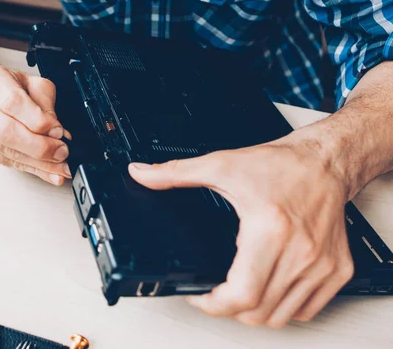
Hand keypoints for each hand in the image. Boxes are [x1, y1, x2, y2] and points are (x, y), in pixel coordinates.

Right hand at [0, 64, 70, 184]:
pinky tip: (48, 172)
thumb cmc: (7, 84)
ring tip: (61, 167)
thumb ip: (46, 105)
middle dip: (39, 146)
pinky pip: (7, 163)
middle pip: (6, 131)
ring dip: (39, 163)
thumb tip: (58, 134)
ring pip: (7, 151)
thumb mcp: (32, 83)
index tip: (58, 131)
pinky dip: (32, 169)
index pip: (13, 103)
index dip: (38, 121)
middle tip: (61, 152)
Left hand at [129, 136, 353, 326]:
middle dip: (228, 309)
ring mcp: (322, 265)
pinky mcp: (338, 270)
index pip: (241, 294)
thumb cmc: (280, 165)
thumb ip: (175, 173)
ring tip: (240, 290)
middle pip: (258, 312)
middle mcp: (300, 252)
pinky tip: (269, 287)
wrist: (325, 161)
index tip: (199, 296)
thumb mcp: (221, 165)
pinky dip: (284, 308)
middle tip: (215, 293)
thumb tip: (141, 174)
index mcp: (269, 229)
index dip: (212, 304)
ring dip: (255, 311)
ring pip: (282, 317)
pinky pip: (307, 310)